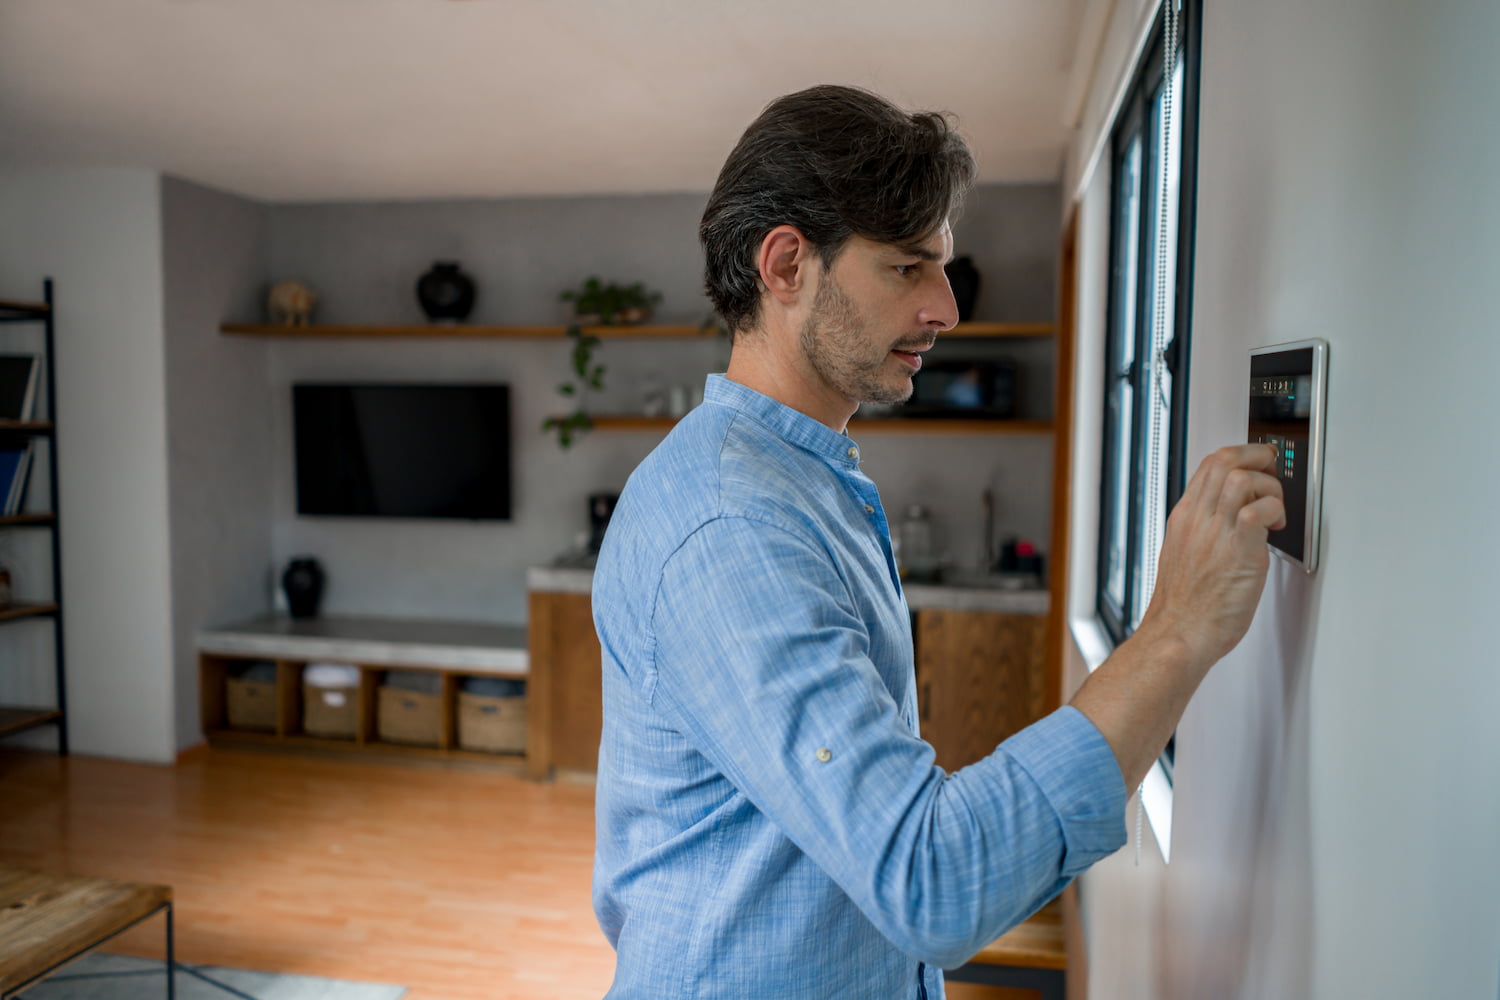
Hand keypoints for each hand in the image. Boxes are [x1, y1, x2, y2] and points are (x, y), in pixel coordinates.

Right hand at [1139, 444, 1286, 666]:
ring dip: (1268, 487)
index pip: (1209, 465)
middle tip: (1272, 473)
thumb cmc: (1184, 607)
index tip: (1257, 463)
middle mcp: (1199, 519)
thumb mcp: (1184, 556)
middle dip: (1257, 457)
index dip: (1240, 456)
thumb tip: (1229, 522)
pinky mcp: (1239, 551)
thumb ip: (1204, 533)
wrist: (1178, 633)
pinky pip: (1259, 510)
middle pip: (1225, 460)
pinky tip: (1276, 527)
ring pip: (1242, 477)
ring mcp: (1216, 533)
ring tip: (1274, 511)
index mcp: (1185, 518)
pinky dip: (1274, 510)